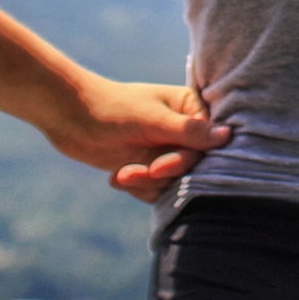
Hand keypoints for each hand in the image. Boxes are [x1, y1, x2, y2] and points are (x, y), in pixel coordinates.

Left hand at [44, 74, 231, 204]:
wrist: (71, 118)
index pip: (207, 143)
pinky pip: (155, 191)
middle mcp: (182, 130)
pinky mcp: (148, 168)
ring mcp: (165, 150)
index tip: (160, 166)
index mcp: (189, 108)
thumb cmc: (114, 109)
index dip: (186, 159)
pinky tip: (117, 176)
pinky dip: (137, 188)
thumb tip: (227, 136)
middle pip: (191, 166)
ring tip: (122, 174)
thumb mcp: (152, 120)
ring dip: (145, 183)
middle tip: (138, 172)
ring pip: (172, 182)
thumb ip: (189, 132)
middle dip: (160, 173)